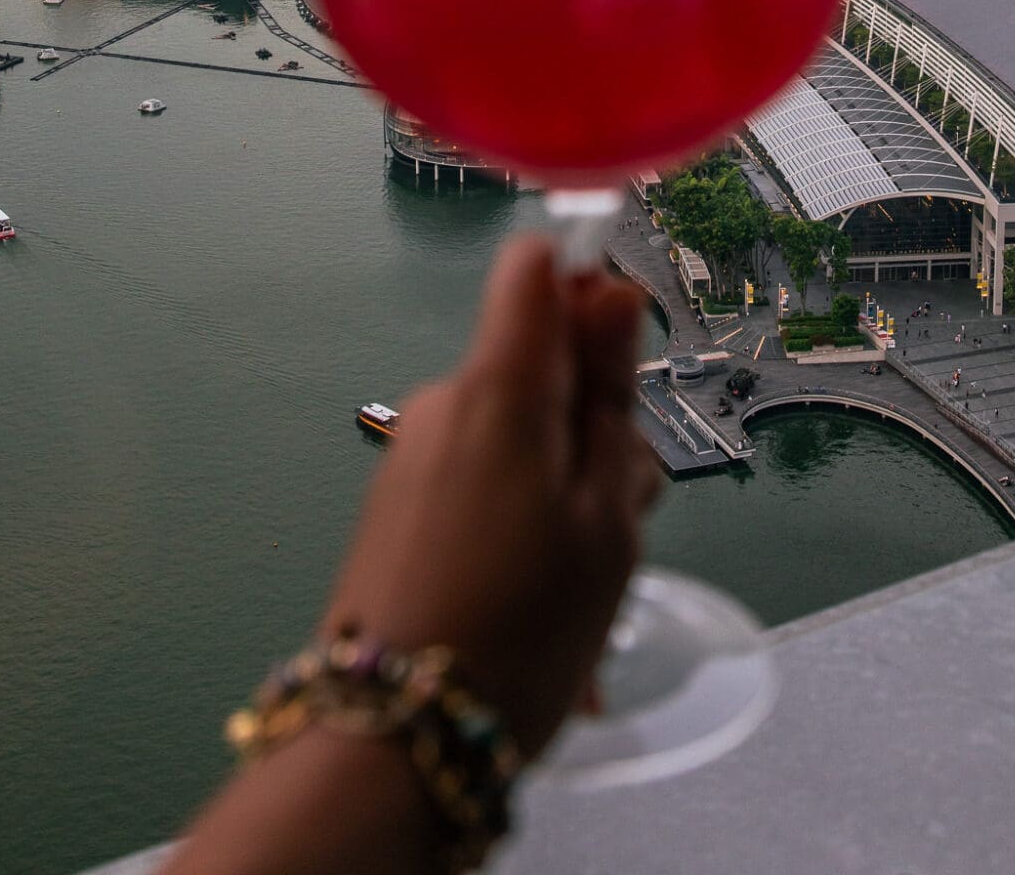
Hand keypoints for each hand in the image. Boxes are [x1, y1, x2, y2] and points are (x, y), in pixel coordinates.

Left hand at [323, 235, 658, 757]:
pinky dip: (519, 529)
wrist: (392, 744)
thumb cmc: (524, 626)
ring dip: (562, 491)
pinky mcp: (396, 509)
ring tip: (577, 590)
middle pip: (539, 368)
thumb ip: (609, 396)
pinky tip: (534, 613)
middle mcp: (444, 401)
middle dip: (592, 425)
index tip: (622, 371)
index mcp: (499, 387)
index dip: (589, 294)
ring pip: (517, 436)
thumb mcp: (605, 516)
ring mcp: (413, 456)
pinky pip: (482, 488)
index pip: (535, 270)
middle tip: (615, 525)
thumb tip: (609, 289)